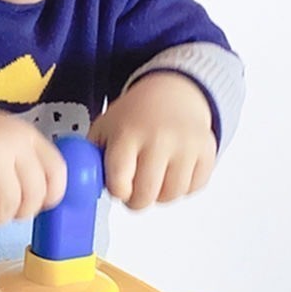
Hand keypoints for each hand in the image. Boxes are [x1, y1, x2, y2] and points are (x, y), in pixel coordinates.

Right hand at [0, 95, 65, 224]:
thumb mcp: (6, 141)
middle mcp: (12, 141)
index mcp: (27, 135)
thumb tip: (45, 202)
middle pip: (34, 196)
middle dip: (20, 212)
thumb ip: (27, 164)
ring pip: (9, 207)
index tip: (36, 204)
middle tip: (3, 208)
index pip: (57, 172)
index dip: (51, 196)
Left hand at [88, 72, 215, 208]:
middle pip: (146, 196)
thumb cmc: (134, 117)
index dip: (118, 191)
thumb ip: (91, 159)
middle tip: (135, 188)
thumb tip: (83, 189)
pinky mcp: (207, 151)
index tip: (118, 185)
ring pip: (171, 196)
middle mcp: (159, 139)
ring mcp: (186, 145)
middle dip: (137, 199)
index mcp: (128, 134)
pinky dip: (183, 186)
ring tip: (154, 176)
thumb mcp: (105, 129)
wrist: (174, 92)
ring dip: (160, 194)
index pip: (120, 184)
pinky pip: (194, 187)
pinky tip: (173, 169)